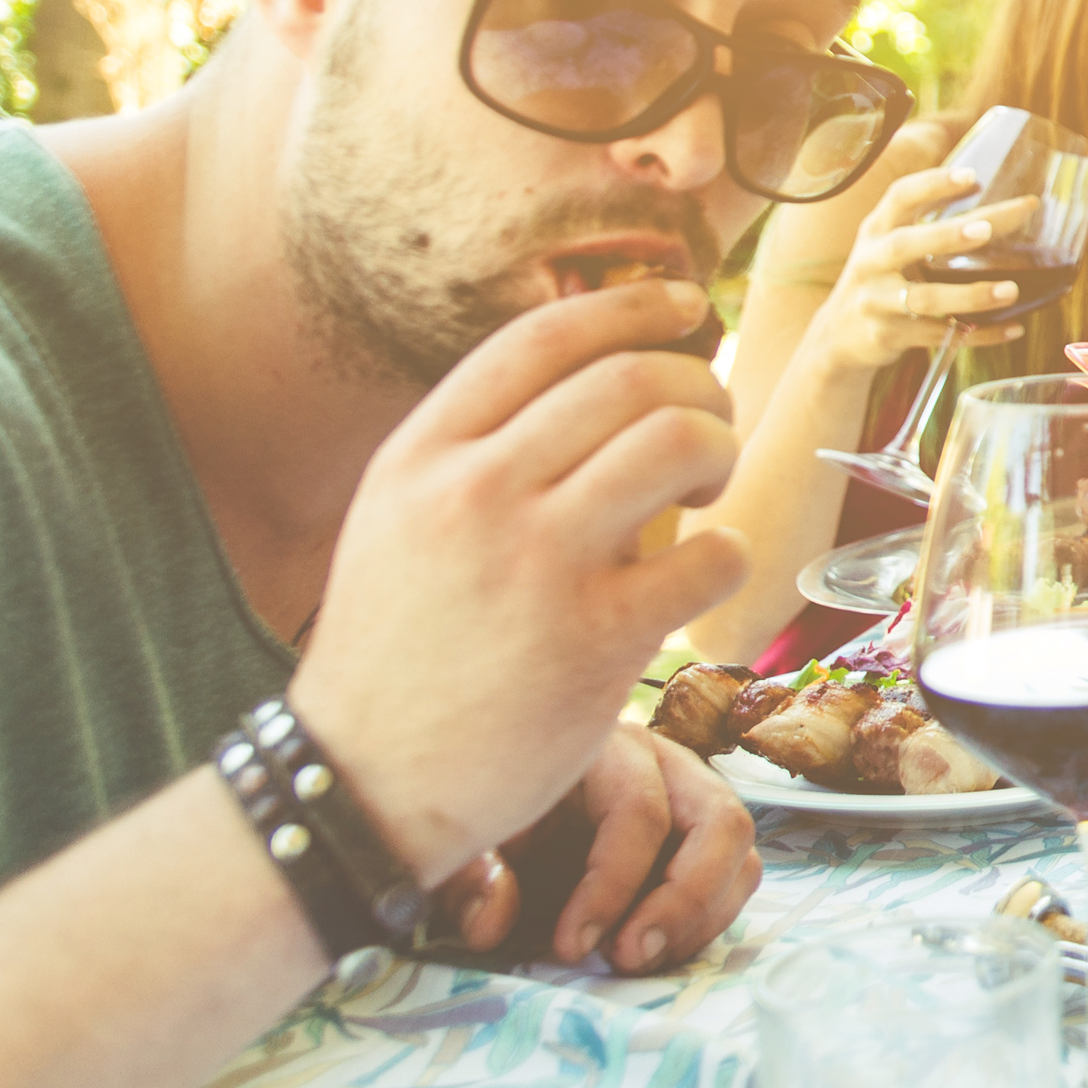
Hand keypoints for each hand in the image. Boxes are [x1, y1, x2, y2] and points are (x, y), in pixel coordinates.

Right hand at [294, 277, 752, 884]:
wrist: (360, 781)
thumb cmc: (396, 650)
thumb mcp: (397, 521)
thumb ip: (477, 452)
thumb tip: (600, 380)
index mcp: (422, 457)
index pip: (543, 338)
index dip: (631, 307)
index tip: (686, 306)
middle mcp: (476, 494)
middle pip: (631, 378)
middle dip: (698, 385)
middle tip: (708, 426)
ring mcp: (537, 564)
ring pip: (679, 441)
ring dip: (720, 452)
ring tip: (708, 490)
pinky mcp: (595, 641)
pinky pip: (710, 557)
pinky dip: (727, 557)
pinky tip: (700, 574)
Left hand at [434, 728, 759, 970]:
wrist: (497, 810)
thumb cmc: (486, 819)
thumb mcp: (460, 841)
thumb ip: (467, 877)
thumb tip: (491, 922)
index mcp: (604, 748)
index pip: (639, 811)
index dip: (611, 887)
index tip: (570, 947)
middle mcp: (665, 763)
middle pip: (719, 822)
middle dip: (683, 901)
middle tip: (630, 959)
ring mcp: (694, 797)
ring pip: (739, 852)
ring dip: (700, 917)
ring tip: (640, 961)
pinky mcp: (704, 836)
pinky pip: (737, 875)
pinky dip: (708, 919)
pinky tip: (655, 950)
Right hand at [800, 146, 1033, 382]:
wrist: (839, 336)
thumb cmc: (880, 276)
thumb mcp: (888, 241)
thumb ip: (925, 217)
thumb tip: (980, 189)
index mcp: (877, 230)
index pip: (899, 197)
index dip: (933, 184)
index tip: (971, 176)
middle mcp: (871, 261)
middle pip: (905, 245)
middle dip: (946, 236)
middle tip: (987, 228)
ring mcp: (876, 301)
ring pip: (924, 299)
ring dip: (970, 295)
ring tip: (1011, 289)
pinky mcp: (888, 335)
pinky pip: (939, 335)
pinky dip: (978, 333)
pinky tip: (1012, 328)